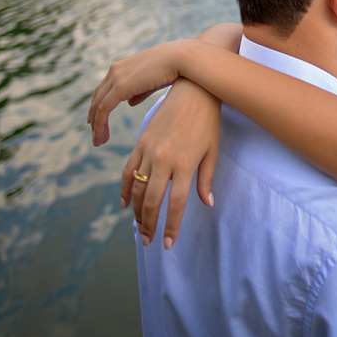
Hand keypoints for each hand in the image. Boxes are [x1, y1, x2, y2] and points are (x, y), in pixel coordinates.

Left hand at [88, 39, 197, 145]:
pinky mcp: (120, 87)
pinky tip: (101, 136)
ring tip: (98, 142)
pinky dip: (100, 124)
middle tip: (96, 135)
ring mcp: (116, 78)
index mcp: (123, 67)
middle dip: (95, 118)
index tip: (97, 122)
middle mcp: (115, 71)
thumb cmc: (175, 68)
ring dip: (97, 125)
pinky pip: (103, 109)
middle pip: (98, 98)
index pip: (104, 89)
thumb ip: (140, 92)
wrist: (183, 58)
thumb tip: (129, 102)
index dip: (99, 106)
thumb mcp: (153, 81)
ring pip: (98, 106)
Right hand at [123, 79, 221, 248]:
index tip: (168, 244)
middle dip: (149, 225)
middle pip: (152, 202)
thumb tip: (207, 203)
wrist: (192, 92)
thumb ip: (206, 179)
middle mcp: (165, 160)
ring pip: (137, 190)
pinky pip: (128, 171)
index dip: (170, 227)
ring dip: (136, 212)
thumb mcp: (212, 151)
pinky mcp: (140, 143)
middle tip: (149, 240)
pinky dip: (124, 190)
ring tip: (140, 227)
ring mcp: (149, 151)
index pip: (175, 205)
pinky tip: (125, 204)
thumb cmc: (207, 123)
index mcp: (185, 165)